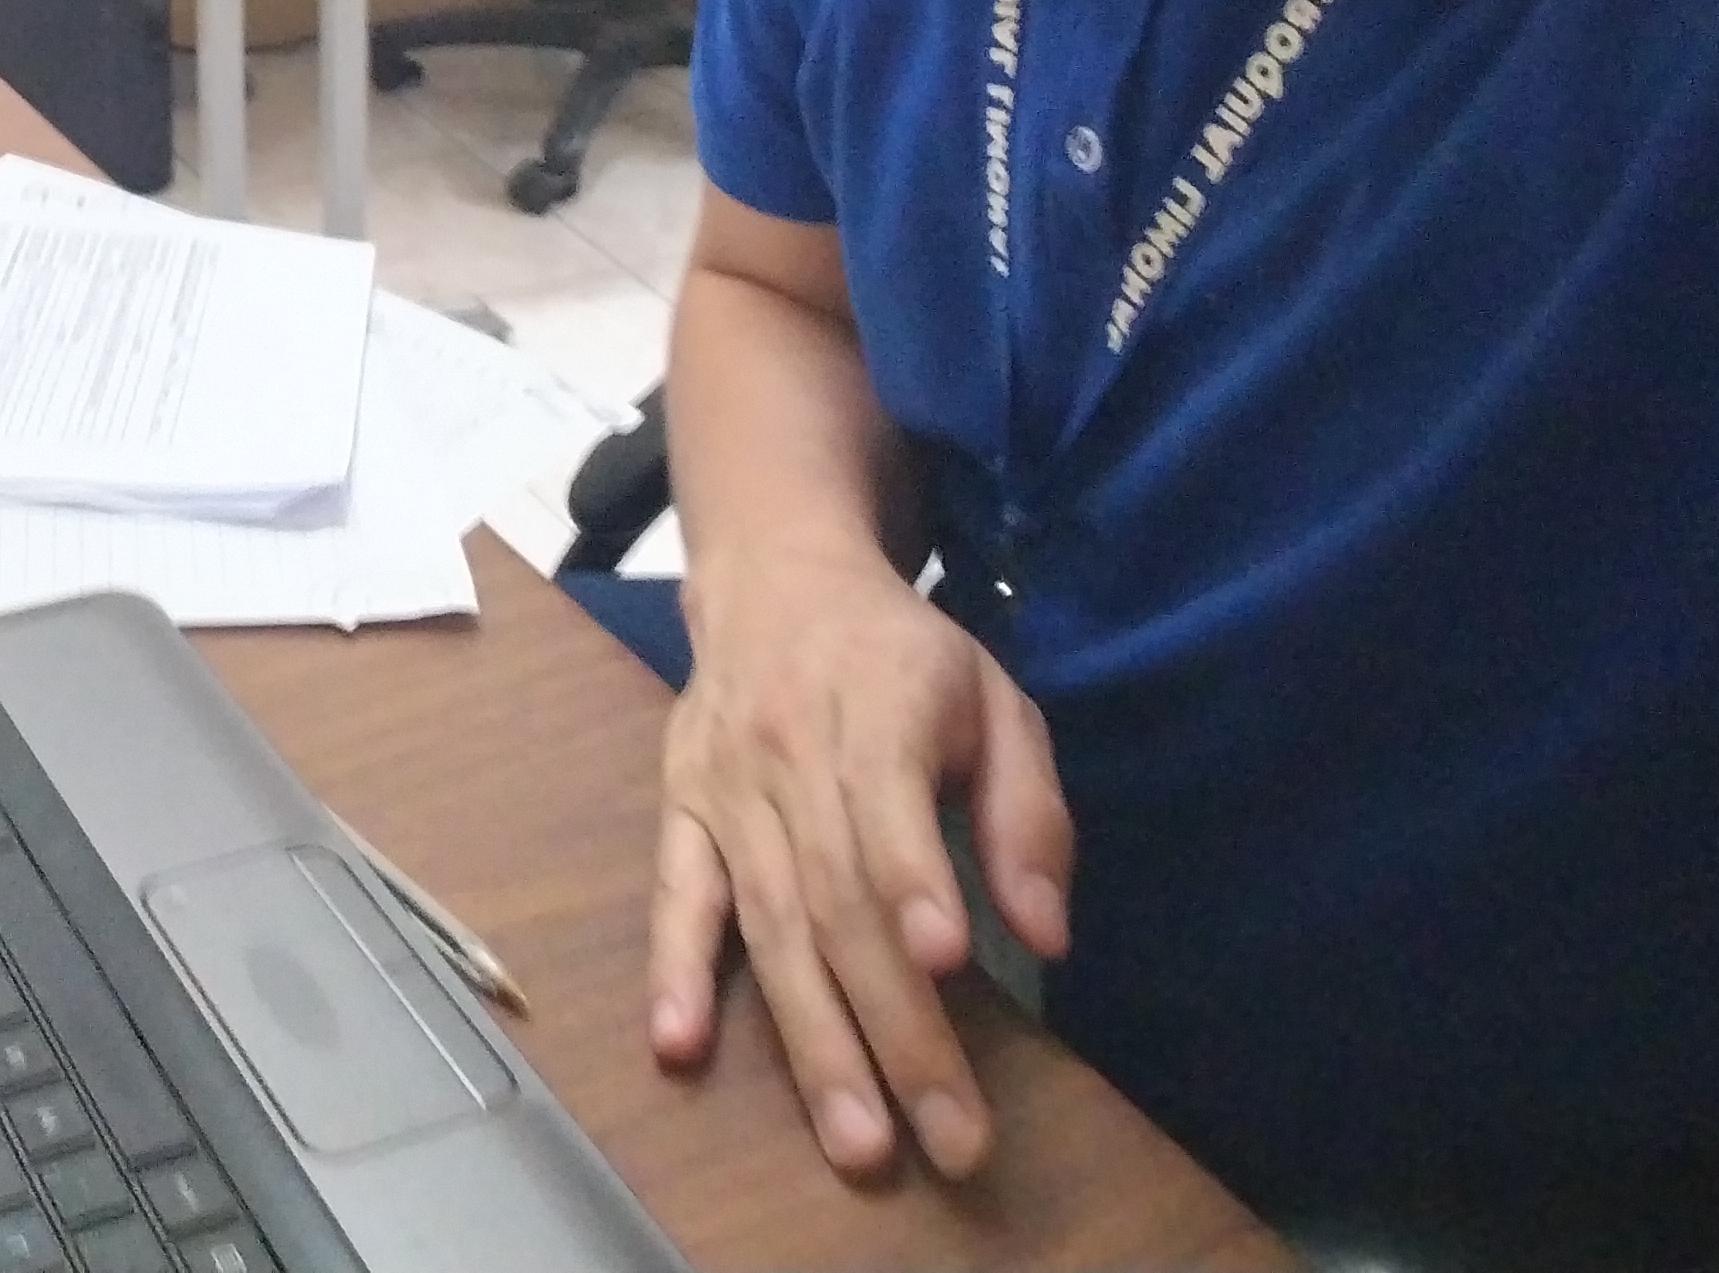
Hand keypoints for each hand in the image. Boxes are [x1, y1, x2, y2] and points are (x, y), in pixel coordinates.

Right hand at [646, 542, 1071, 1181]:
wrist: (774, 578)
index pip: (883, 808)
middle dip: (893, 1024)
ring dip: (811, 1038)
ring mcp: (723, 787)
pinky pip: (675, 896)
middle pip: (835, 899)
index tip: (945, 968)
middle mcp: (785, 751)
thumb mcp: (994, 698)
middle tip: (945, 1135)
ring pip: (769, 923)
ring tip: (858, 1139)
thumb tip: (1044, 935)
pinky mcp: (680, 809)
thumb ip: (1025, 812)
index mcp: (872, 706)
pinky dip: (674, 969)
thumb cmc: (903, 655)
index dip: (912, 884)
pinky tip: (678, 1044)